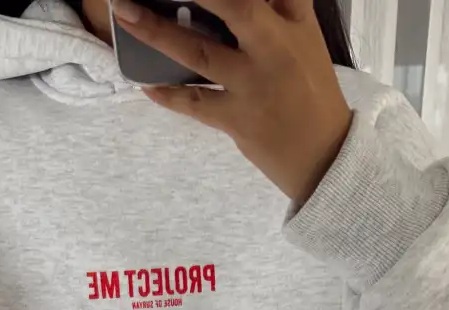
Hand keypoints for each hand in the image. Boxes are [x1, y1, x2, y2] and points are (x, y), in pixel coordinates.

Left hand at [112, 0, 352, 203]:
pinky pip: (194, 103)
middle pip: (234, 6)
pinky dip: (167, 94)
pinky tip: (144, 82)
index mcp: (294, 21)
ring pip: (199, 52)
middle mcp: (275, 47)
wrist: (324, 156)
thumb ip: (277, 10)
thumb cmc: (312, 94)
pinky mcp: (238, 119)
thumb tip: (235, 4)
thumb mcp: (305, 41)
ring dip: (156, 32)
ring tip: (123, 12)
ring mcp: (253, 85)